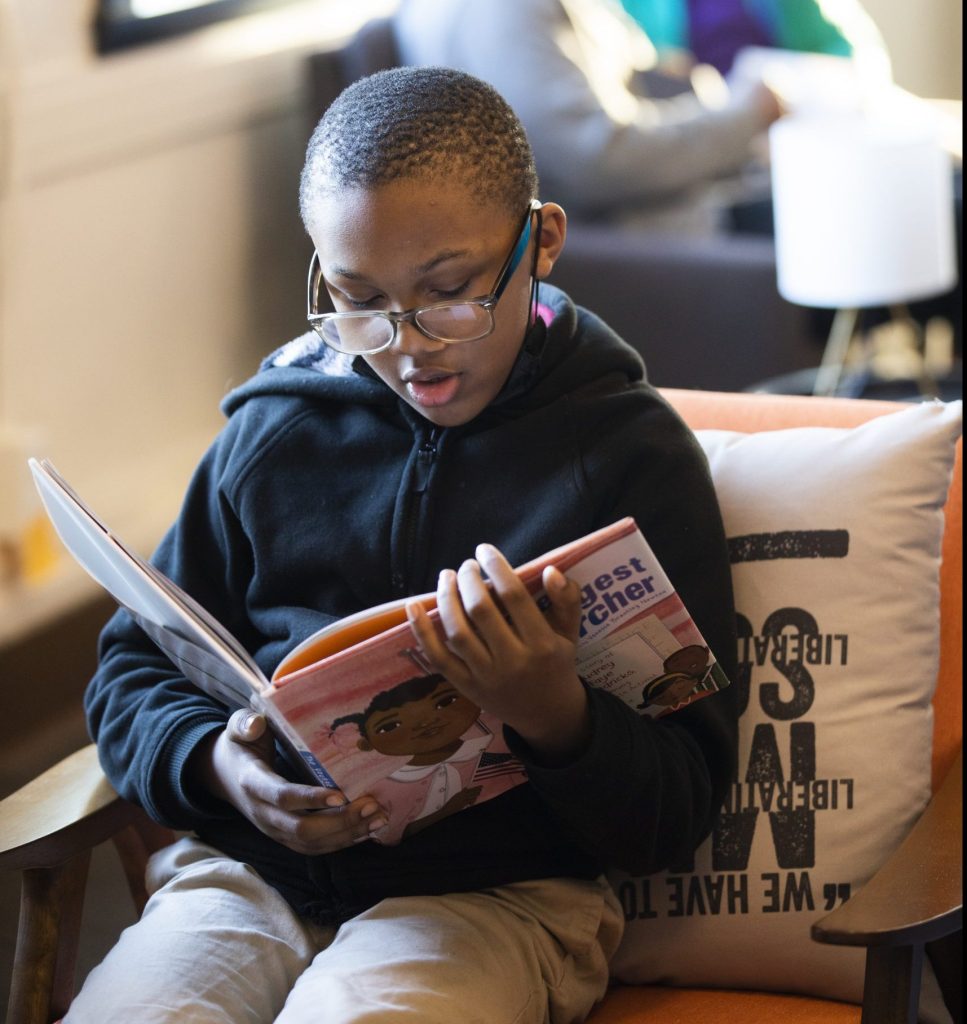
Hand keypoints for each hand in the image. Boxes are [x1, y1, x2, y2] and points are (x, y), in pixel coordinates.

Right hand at [196, 709, 387, 853]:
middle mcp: (263, 813)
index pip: (283, 797)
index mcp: (253, 784)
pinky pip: (314, 848)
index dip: (311, 799)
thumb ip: (245, 723)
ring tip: (378, 819)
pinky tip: (366, 831)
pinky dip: (341, 842)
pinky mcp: (284, 837)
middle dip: (340, 823)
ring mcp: (273, 829)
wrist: (223, 775)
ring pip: (311, 844)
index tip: (341, 795)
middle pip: (302, 829)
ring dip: (346, 835)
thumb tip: (256, 722)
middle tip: (371, 806)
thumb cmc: (240, 746)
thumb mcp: (237, 729)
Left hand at [406, 544, 590, 763]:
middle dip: (469, 580)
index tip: (485, 550)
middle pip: (481, 611)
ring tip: (447, 576)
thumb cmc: (557, 664)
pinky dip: (422, 632)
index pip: (514, 597)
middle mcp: (513, 661)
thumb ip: (566, 599)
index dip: (496, 568)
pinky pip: (438, 658)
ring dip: (446, 598)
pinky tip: (413, 607)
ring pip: (457, 632)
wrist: (547, 716)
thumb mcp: (571, 632)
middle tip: (466, 565)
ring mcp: (486, 677)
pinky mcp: (466, 687)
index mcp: (542, 644)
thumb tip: (550, 569)